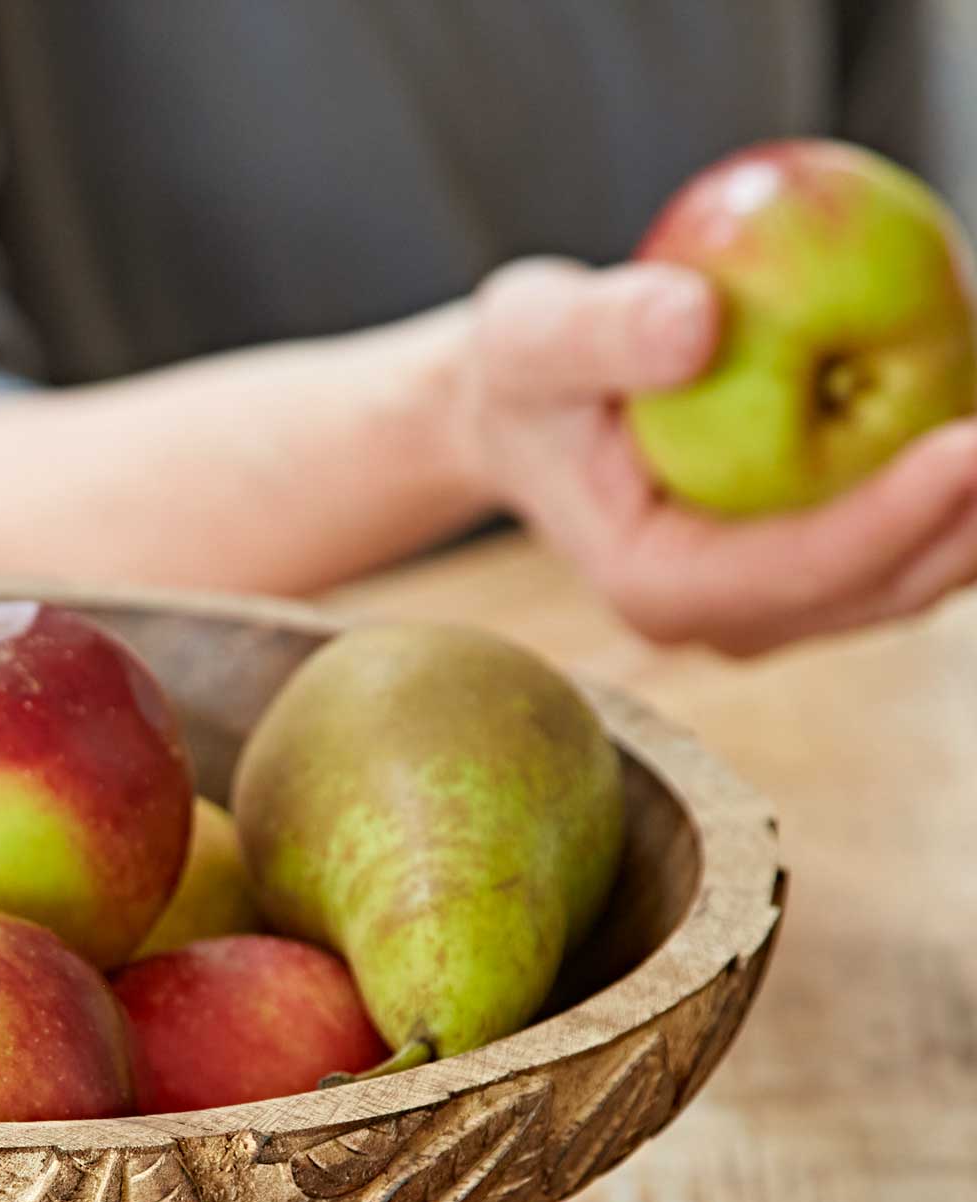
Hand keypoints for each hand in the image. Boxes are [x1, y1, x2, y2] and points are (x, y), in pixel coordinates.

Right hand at [458, 257, 976, 655]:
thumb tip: (696, 323)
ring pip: (920, 574)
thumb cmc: (529, 372)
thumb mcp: (534, 335)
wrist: (531, 409)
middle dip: (970, 521)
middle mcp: (727, 615)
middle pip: (884, 588)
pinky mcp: (815, 566)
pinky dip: (968, 483)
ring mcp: (778, 599)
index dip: (891, 516)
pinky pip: (922, 536)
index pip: (795, 568)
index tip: (971, 445)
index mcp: (660, 584)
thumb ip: (604, 331)